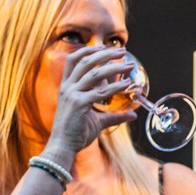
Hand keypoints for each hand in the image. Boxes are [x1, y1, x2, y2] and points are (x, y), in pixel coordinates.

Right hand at [44, 45, 137, 159]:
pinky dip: (115, 86)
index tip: (103, 46)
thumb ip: (113, 116)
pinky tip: (127, 84)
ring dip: (113, 67)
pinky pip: (101, 92)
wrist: (63, 147)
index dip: (88, 50)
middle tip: (122, 51)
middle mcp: (68, 88)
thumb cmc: (76, 133)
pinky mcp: (79, 104)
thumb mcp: (95, 121)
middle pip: (86, 62)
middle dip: (104, 53)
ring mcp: (72, 95)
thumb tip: (133, 115)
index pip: (74, 61)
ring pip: (95, 73)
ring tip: (128, 65)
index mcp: (66, 87)